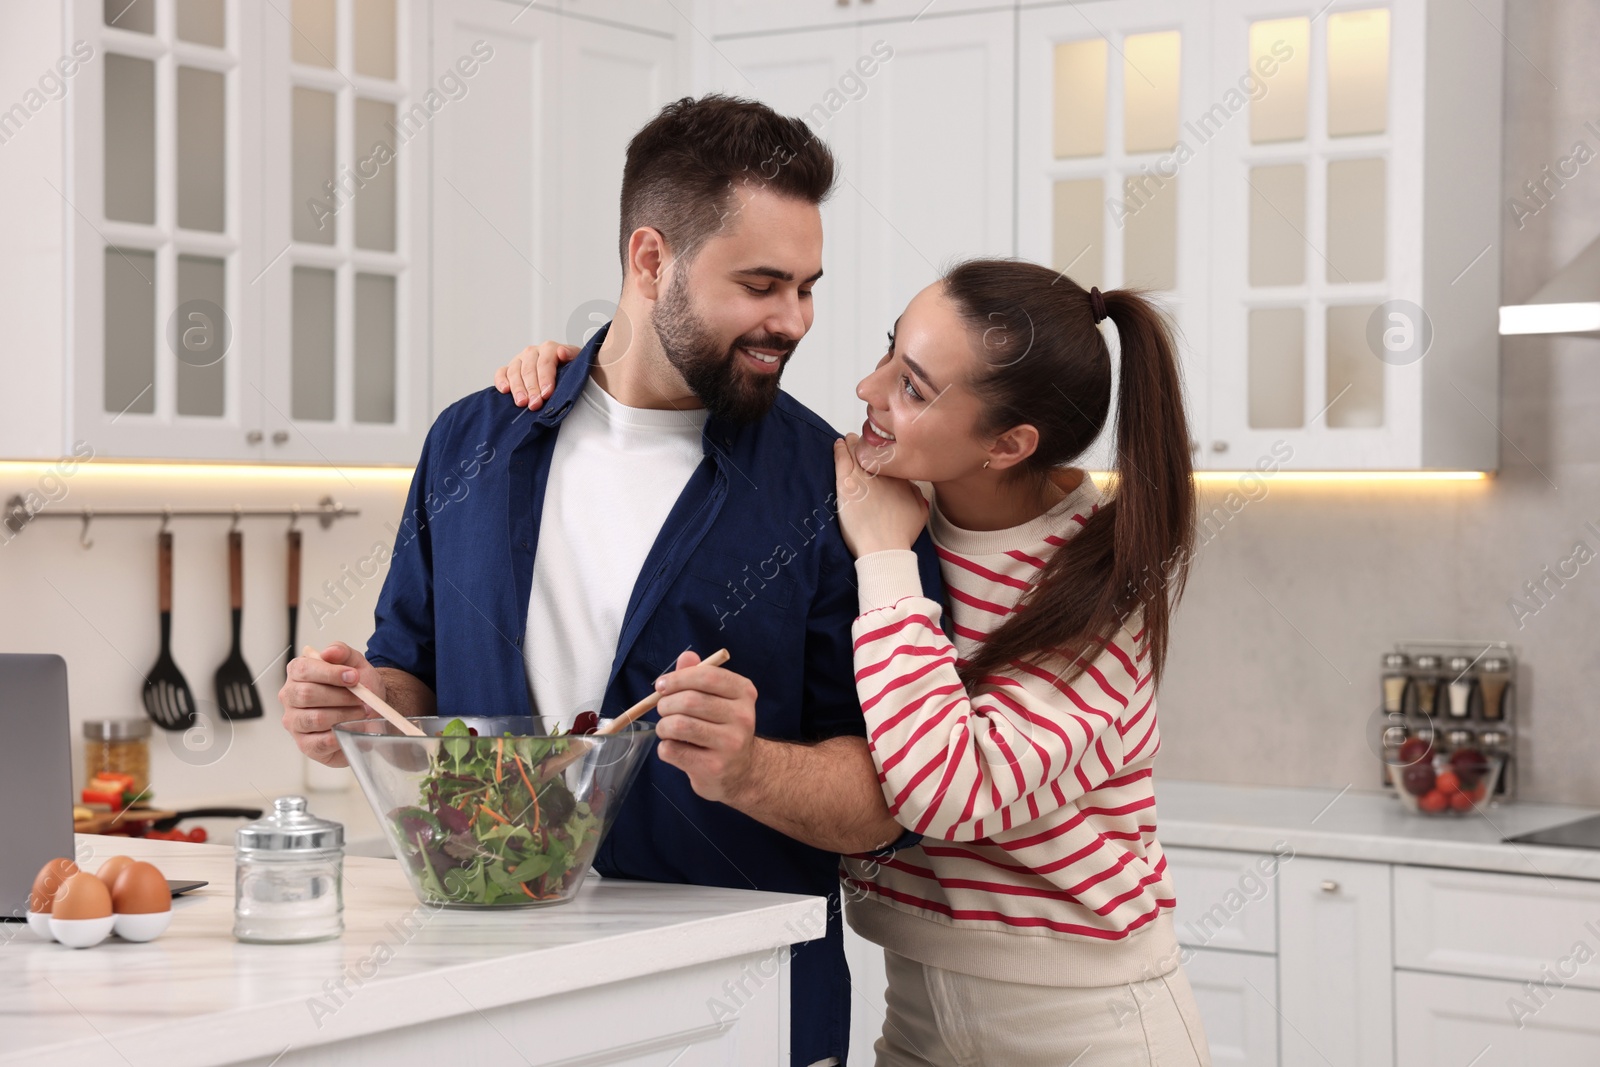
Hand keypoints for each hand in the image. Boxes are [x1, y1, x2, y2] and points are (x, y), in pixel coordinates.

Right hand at [278, 642, 384, 766]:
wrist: (369, 710)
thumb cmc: (356, 687)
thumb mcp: (355, 663)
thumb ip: (342, 652)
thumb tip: (329, 652)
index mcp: (298, 673)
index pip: (303, 669)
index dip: (330, 673)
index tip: (353, 676)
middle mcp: (290, 697)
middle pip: (307, 694)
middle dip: (341, 696)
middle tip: (361, 698)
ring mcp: (295, 722)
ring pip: (315, 718)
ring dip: (345, 715)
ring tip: (361, 712)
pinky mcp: (305, 744)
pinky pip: (321, 742)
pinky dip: (341, 734)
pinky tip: (351, 727)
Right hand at [493, 341, 579, 408]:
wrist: (565, 372)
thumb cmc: (571, 370)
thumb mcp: (578, 362)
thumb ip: (572, 355)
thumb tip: (561, 352)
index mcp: (549, 348)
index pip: (545, 362)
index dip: (545, 379)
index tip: (547, 394)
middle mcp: (532, 352)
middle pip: (529, 369)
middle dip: (532, 388)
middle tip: (535, 404)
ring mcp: (519, 360)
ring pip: (514, 372)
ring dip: (517, 388)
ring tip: (522, 403)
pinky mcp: (509, 369)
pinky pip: (501, 373)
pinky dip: (501, 381)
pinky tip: (505, 390)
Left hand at [653, 650, 759, 803]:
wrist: (741, 771)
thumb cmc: (722, 728)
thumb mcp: (717, 698)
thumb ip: (700, 676)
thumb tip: (686, 657)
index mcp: (743, 693)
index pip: (707, 675)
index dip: (678, 678)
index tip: (661, 686)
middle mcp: (742, 717)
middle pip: (690, 701)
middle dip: (665, 704)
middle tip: (663, 710)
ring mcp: (730, 744)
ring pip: (679, 726)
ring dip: (663, 726)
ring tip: (666, 729)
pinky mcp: (714, 767)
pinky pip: (673, 750)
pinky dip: (665, 748)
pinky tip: (675, 748)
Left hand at [832, 433, 928, 557]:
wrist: (884, 547)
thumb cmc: (901, 535)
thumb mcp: (920, 511)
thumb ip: (917, 493)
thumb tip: (910, 483)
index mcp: (900, 478)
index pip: (890, 458)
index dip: (883, 453)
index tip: (879, 452)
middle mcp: (883, 473)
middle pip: (873, 451)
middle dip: (867, 444)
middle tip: (862, 442)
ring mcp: (863, 477)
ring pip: (857, 451)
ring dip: (853, 443)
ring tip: (849, 440)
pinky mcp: (846, 483)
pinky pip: (842, 458)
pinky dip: (840, 449)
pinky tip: (838, 444)